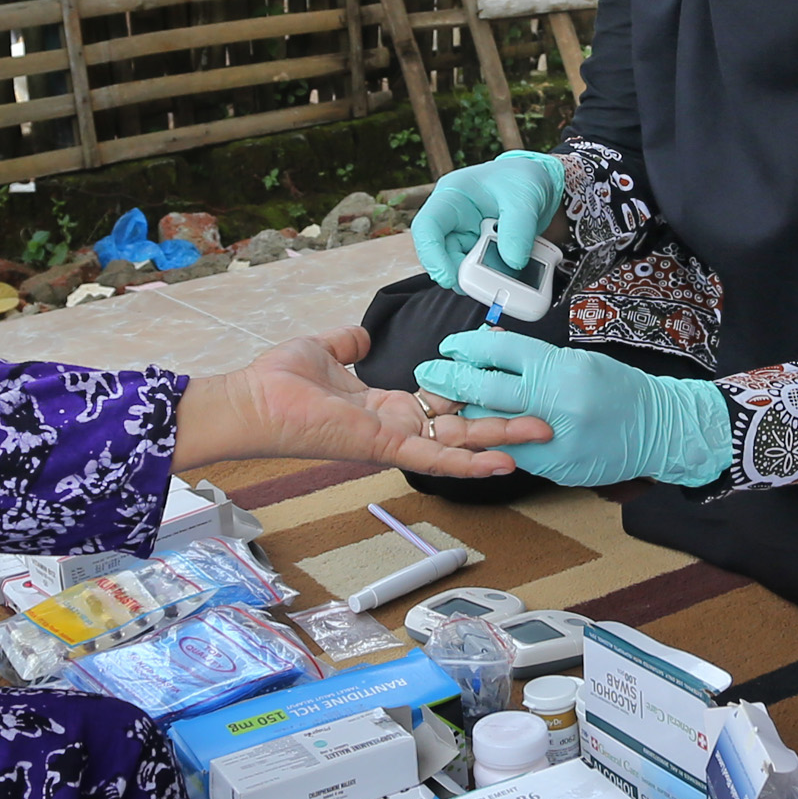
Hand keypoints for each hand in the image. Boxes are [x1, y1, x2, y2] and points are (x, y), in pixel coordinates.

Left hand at [172, 328, 540, 478]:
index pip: (440, 406)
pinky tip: (504, 462)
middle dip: (502, 424)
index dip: (474, 399)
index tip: (506, 388)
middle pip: (460, 428)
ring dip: (500, 441)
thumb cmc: (278, 381)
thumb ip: (348, 343)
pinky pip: (434, 457)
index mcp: (384, 406)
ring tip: (542, 434)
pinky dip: (470, 463)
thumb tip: (362, 335)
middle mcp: (395, 426)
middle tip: (544, 418)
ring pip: (458, 444)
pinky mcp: (385, 445)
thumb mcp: (325, 349)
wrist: (252, 400)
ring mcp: (393, 440)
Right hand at [411, 154, 567, 288]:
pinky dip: (497, 278)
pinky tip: (515, 275)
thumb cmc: (523, 178)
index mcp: (452, 197)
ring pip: (463, 268)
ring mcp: (467, 237)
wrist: (541, 182)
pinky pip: (483, 271)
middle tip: (487, 285)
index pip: (428, 227)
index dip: (432, 256)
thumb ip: (518, 229)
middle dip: (462, 273)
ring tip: (508, 278)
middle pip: (443, 255)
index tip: (448, 278)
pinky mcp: (482, 251)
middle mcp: (454, 220)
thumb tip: (512, 262)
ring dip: (483, 278)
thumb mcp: (525, 196)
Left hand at [415, 330, 728, 486]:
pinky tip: (480, 433)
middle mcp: (556, 405)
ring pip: (492, 427)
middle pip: (487, 390)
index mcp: (562, 371)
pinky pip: (512, 453)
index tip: (450, 345)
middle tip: (429, 373)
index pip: (502, 352)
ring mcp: (554, 441)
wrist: (658, 429)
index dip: (469, 346)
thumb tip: (492, 347)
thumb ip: (535, 359)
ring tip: (447, 404)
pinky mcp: (555, 468)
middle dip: (451, 380)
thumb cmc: (619, 390)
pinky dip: (494, 442)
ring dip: (466, 414)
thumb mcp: (579, 361)